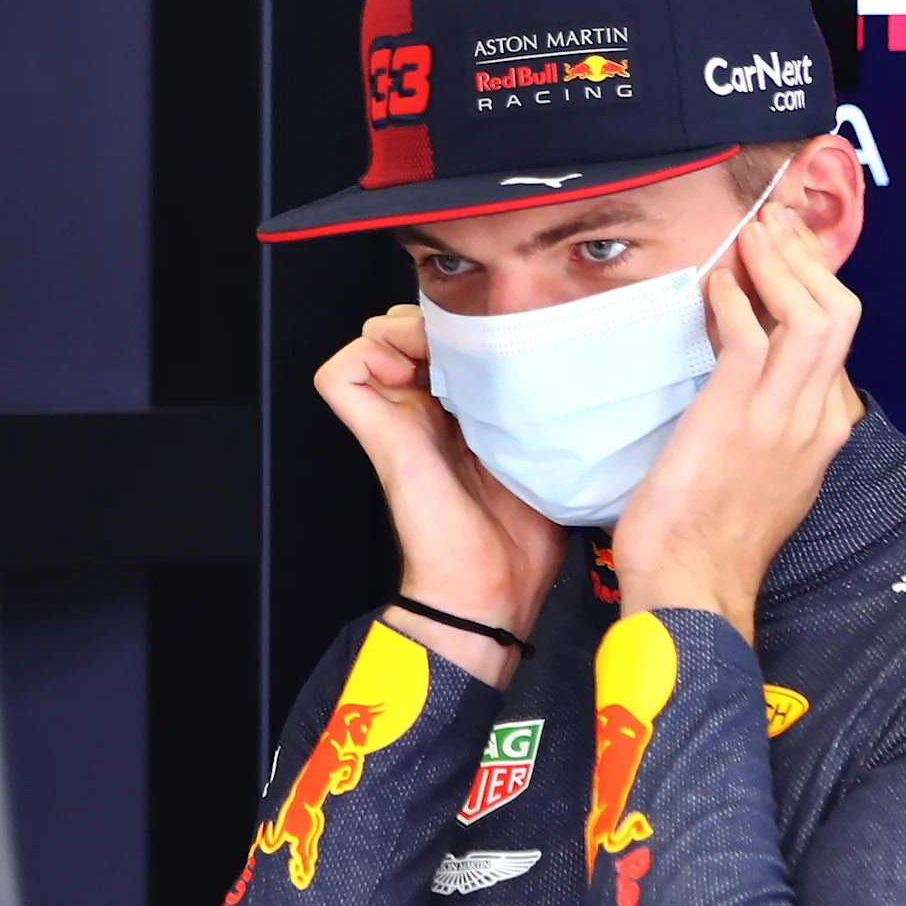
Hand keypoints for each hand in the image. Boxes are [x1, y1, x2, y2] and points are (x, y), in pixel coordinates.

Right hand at [314, 305, 562, 686]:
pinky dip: (365, 356)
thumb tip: (567, 360)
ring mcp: (395, 418)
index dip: (464, 319)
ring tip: (439, 353)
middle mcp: (424, 408)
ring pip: (372, 335)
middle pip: (407, 325)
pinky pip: (339, 373)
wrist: (493, 588)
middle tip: (471, 341)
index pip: (446, 335)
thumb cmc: (522, 537)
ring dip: (403, 328)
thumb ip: (543, 407)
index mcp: (462, 412)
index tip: (500, 330)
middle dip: (435, 317)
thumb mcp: (547, 450)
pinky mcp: (376, 433)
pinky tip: (406, 371)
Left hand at [610, 212, 860, 641]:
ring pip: (811, 315)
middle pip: (841, 315)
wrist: (693, 589)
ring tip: (753, 234)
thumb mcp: (762, 479)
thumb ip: (771, 432)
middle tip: (775, 226)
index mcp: (825, 434)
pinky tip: (716, 282)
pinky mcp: (738, 416)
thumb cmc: (710, 543)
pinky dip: (736, 298)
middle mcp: (816, 420)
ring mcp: (782, 417)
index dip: (814, 290)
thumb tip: (749, 387)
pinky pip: (751, 336)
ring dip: (780, 264)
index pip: (838, 343)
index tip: (787, 259)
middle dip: (809, 261)